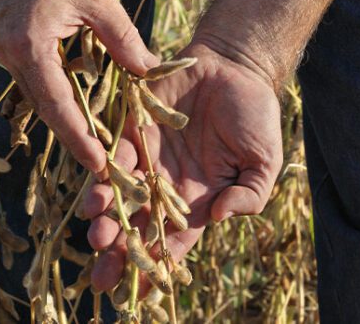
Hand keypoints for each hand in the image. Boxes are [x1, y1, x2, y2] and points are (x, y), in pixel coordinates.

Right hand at [0, 0, 158, 173]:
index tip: (99, 164)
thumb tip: (148, 72)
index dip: (79, 139)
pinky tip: (77, 101)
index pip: (57, 106)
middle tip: (102, 163)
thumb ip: (122, 39)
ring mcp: (3, 46)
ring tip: (93, 140)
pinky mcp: (6, 37)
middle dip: (72, 136)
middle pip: (44, 107)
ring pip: (38, 93)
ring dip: (64, 116)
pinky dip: (55, 90)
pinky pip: (34, 74)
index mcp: (30, 46)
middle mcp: (10, 53)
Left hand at [78, 42, 283, 291]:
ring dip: (106, 217)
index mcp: (197, 201)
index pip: (172, 243)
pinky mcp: (132, 128)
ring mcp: (146, 158)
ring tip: (97, 232)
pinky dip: (103, 175)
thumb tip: (221, 216)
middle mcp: (165, 186)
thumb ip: (250, 193)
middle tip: (103, 273)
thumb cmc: (254, 116)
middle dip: (118, 252)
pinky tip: (95, 192)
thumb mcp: (264, 160)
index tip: (140, 293)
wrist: (235, 66)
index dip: (156, 268)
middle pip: (137, 227)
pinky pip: (113, 155)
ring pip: (119, 197)